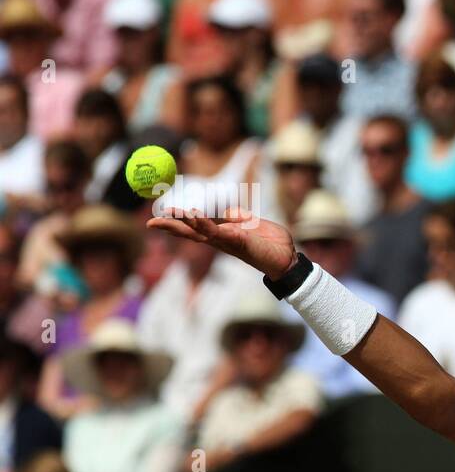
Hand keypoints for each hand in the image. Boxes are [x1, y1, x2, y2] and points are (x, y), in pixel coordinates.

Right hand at [146, 206, 296, 277]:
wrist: (288, 258)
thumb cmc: (273, 243)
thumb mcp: (253, 223)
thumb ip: (239, 217)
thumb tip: (227, 212)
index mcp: (224, 234)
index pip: (198, 226)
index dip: (181, 220)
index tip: (163, 214)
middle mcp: (222, 240)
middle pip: (191, 232)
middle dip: (171, 227)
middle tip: (150, 222)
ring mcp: (227, 242)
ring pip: (199, 231)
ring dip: (182, 222)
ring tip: (166, 214)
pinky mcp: (236, 241)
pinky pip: (216, 230)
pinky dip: (203, 222)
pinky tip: (192, 214)